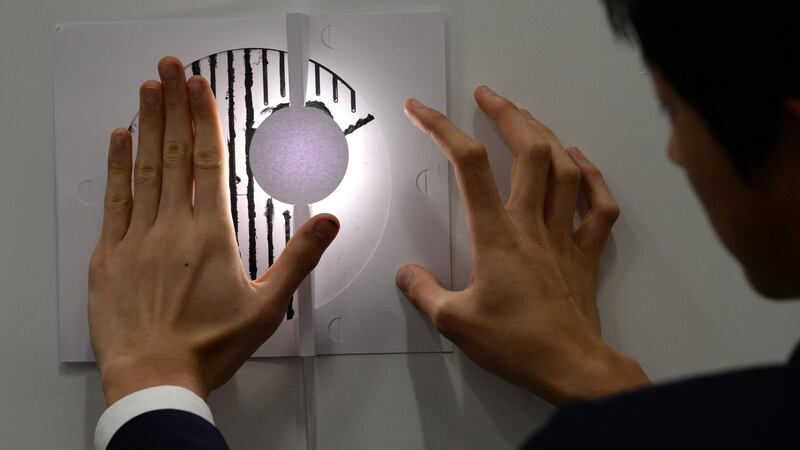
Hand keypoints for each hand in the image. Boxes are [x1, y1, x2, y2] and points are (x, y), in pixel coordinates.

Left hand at [89, 57, 339, 404]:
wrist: (155, 377)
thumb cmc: (208, 345)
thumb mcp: (268, 305)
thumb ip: (300, 258)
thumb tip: (327, 223)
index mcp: (210, 234)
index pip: (208, 161)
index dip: (204, 118)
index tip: (200, 88)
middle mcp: (172, 227)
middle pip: (175, 153)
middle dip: (174, 105)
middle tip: (171, 70)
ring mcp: (137, 237)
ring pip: (144, 168)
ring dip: (147, 124)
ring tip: (148, 89)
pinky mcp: (110, 255)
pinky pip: (114, 200)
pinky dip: (116, 166)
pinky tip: (119, 140)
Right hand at [396, 86, 648, 404]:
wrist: (570, 366)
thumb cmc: (516, 344)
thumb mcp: (454, 322)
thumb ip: (425, 292)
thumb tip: (407, 274)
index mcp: (496, 235)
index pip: (468, 166)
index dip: (442, 129)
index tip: (422, 111)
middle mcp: (531, 225)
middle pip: (527, 151)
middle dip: (506, 114)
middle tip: (487, 96)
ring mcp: (563, 235)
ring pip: (564, 169)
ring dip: (546, 136)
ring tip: (528, 118)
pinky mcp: (585, 253)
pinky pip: (598, 207)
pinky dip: (594, 177)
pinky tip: (581, 161)